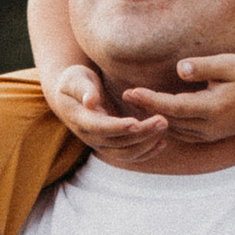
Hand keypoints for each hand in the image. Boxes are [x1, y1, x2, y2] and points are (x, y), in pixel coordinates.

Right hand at [43, 62, 170, 159]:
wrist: (71, 96)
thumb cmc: (74, 81)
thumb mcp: (75, 79)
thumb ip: (83, 89)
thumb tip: (89, 101)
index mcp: (79, 119)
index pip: (99, 128)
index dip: (117, 127)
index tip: (135, 123)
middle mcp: (90, 137)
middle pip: (117, 142)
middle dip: (141, 133)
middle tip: (162, 120)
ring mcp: (101, 144)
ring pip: (125, 152)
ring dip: (147, 142)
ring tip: (164, 124)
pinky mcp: (111, 145)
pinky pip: (130, 155)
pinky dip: (146, 151)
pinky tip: (162, 142)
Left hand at [116, 51, 234, 143]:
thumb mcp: (228, 64)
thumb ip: (203, 66)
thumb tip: (178, 69)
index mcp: (213, 108)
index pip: (173, 106)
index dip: (150, 100)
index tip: (131, 91)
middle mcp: (210, 126)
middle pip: (169, 120)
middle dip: (146, 108)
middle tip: (125, 94)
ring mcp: (210, 134)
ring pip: (174, 129)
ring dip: (154, 118)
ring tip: (134, 103)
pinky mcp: (210, 136)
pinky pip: (182, 133)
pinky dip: (167, 124)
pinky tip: (153, 114)